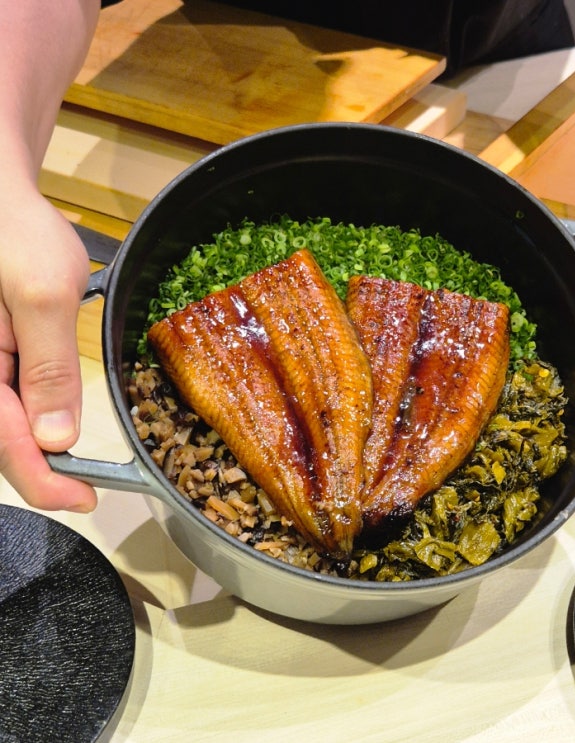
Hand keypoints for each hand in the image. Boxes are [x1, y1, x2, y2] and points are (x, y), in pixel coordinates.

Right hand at [0, 190, 96, 509]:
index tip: (85, 500)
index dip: (45, 482)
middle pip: (2, 441)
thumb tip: (57, 438)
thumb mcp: (43, 296)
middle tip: (87, 487)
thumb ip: (49, 369)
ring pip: (5, 425)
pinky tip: (53, 424)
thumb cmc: (15, 232)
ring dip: (37, 451)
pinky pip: (7, 399)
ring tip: (77, 466)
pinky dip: (32, 419)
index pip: (5, 445)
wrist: (0, 198)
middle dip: (42, 471)